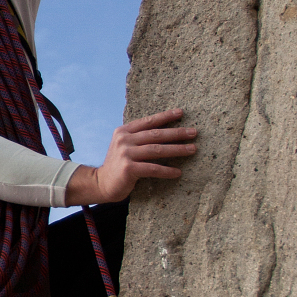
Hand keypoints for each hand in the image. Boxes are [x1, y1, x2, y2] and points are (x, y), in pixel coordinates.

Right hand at [65, 109, 198, 206]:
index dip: (165, 116)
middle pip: (156, 135)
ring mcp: (125, 154)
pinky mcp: (128, 169)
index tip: (181, 113)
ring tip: (192, 149)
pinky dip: (167, 170)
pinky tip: (178, 172)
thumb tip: (165, 132)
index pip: (148, 121)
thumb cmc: (119, 165)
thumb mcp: (125, 146)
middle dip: (177, 133)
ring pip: (157, 150)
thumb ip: (139, 138)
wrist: (102, 183)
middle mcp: (124, 140)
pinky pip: (153, 168)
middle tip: (194, 133)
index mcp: (124, 131)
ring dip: (177, 149)